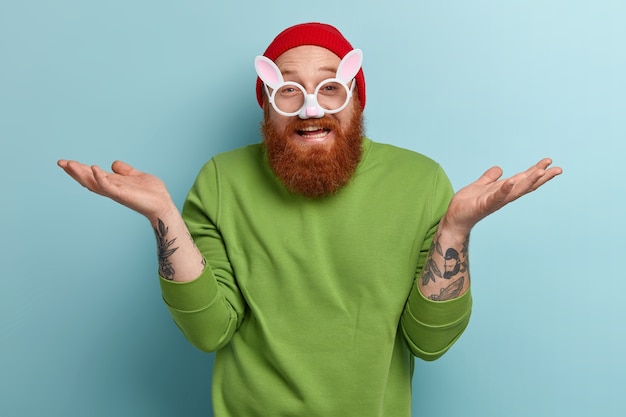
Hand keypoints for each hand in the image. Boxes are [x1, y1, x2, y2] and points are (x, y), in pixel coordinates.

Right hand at [57, 159, 174, 220]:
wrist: (163, 204)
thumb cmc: (152, 193)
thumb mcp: (136, 176)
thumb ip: (125, 170)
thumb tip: (113, 164)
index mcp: (113, 183)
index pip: (92, 175)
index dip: (80, 169)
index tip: (66, 162)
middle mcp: (111, 188)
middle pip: (88, 179)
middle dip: (74, 171)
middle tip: (60, 162)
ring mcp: (115, 192)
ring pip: (93, 183)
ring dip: (80, 174)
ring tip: (69, 164)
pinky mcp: (122, 194)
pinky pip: (108, 186)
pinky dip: (100, 177)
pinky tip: (94, 168)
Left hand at [442, 158, 561, 234]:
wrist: (454, 218)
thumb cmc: (467, 204)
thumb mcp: (479, 186)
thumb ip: (489, 178)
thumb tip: (499, 169)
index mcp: (503, 190)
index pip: (523, 180)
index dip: (536, 171)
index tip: (549, 162)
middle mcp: (503, 196)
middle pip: (526, 185)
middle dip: (541, 177)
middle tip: (558, 169)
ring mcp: (495, 201)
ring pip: (516, 191)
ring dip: (529, 181)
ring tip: (540, 171)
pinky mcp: (484, 205)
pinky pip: (496, 196)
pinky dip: (504, 189)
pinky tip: (511, 181)